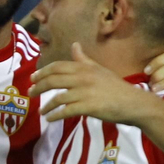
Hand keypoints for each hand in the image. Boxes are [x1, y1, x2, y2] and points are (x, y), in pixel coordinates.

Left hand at [31, 43, 155, 123]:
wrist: (133, 103)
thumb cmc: (116, 87)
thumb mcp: (99, 69)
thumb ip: (83, 59)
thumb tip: (74, 44)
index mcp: (84, 67)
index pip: (57, 66)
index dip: (42, 72)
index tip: (32, 78)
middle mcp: (82, 77)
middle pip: (53, 80)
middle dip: (38, 87)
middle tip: (30, 93)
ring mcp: (85, 92)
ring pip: (57, 97)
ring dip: (46, 105)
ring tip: (41, 111)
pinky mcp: (88, 107)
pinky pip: (66, 111)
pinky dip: (55, 115)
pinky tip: (50, 119)